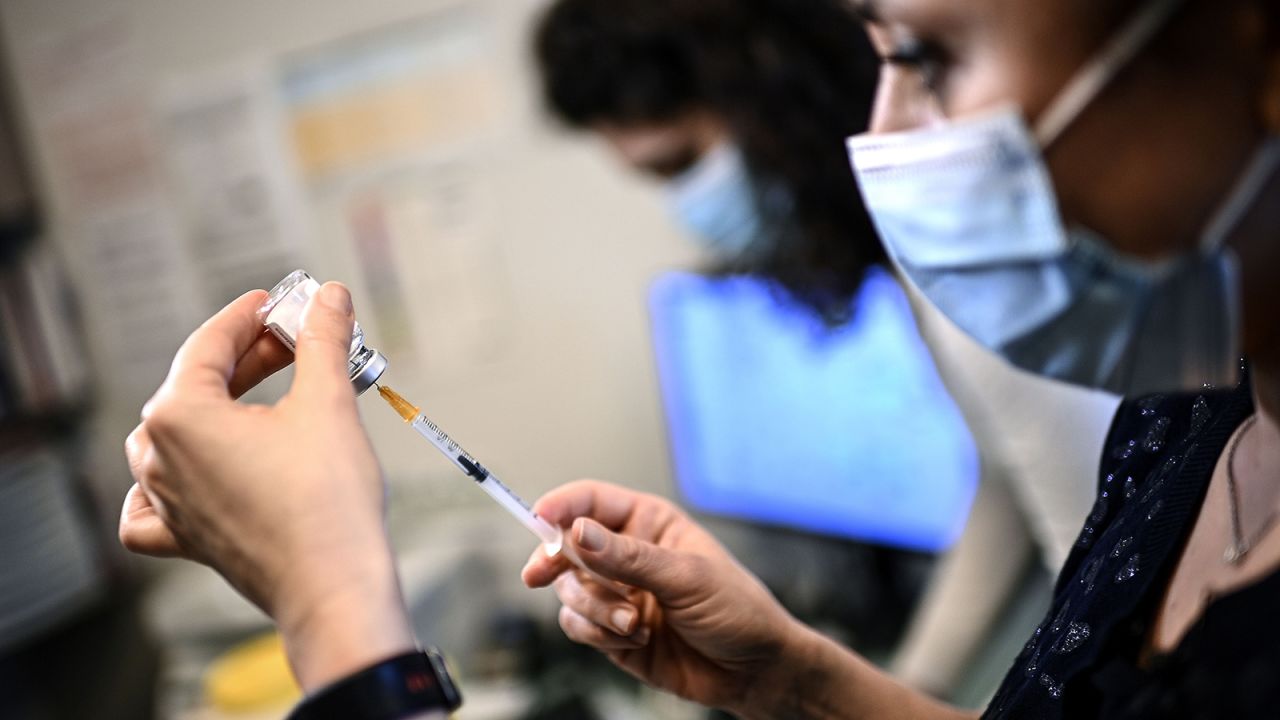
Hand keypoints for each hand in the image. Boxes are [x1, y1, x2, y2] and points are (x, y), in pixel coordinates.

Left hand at [120, 284, 414, 689]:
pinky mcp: (185, 538)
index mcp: (179, 415)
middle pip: (196, 385)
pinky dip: (166, 482)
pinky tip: (191, 472)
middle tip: (295, 342)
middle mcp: (158, 457)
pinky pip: (152, 504)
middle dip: (248, 358)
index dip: (250, 315)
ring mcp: (167, 501)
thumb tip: (331, 296)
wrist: (332, 584)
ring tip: (269, 395)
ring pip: (173, 436)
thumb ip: (323, 340)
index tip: (278, 302)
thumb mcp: (328, 402)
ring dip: (220, 407)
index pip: (210, 342)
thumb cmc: (326, 500)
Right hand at [520, 480, 806, 713]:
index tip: (538, 518)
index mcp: (649, 523)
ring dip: (595, 608)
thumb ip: (628, 558)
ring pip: (570, 589)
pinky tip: (634, 639)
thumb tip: (578, 532)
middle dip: (555, 560)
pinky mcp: (611, 631)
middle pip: (566, 544)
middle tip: (541, 574)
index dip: (561, 506)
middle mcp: (626, 555)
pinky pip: (578, 625)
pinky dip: (597, 634)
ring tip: (632, 623)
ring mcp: (617, 593)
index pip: (592, 501)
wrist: (754, 671)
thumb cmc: (736, 610)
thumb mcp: (687, 577)